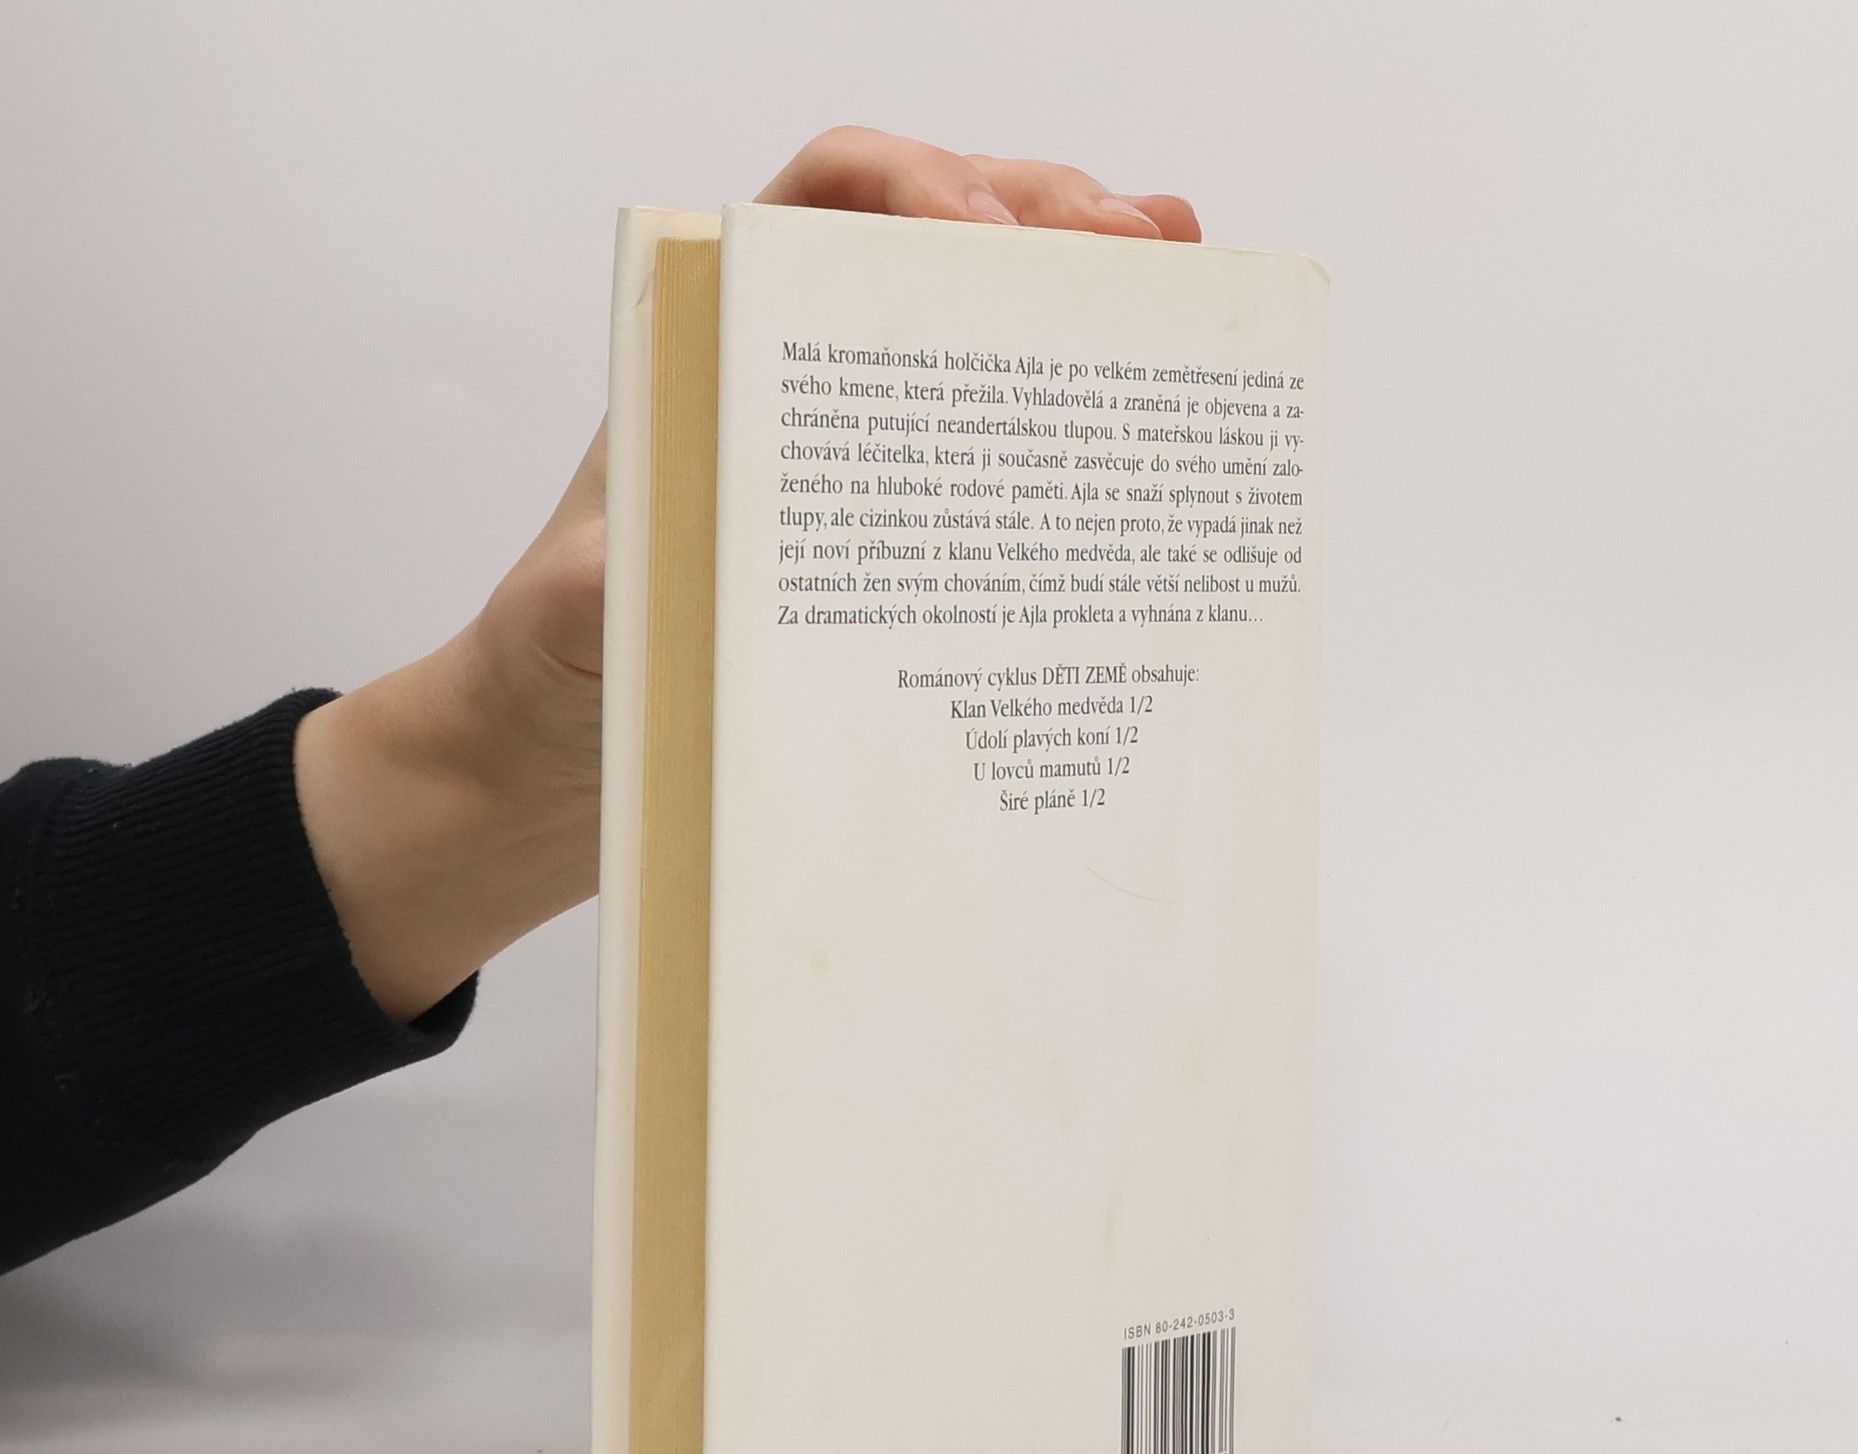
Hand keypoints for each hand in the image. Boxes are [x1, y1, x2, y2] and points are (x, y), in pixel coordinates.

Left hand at [294, 128, 1200, 1019]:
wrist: (572, 745)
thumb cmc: (564, 660)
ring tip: (1179, 276)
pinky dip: (1075, 399)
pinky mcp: (906, 520)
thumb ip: (605, 584)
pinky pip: (999, 434)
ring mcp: (862, 442)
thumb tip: (645, 577)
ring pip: (984, 314)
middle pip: (937, 235)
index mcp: (717, 343)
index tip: (981, 241)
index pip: (822, 202)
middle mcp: (800, 368)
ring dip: (1083, 284)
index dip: (911, 189)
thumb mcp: (576, 616)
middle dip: (1044, 217)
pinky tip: (1148, 390)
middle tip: (1135, 250)